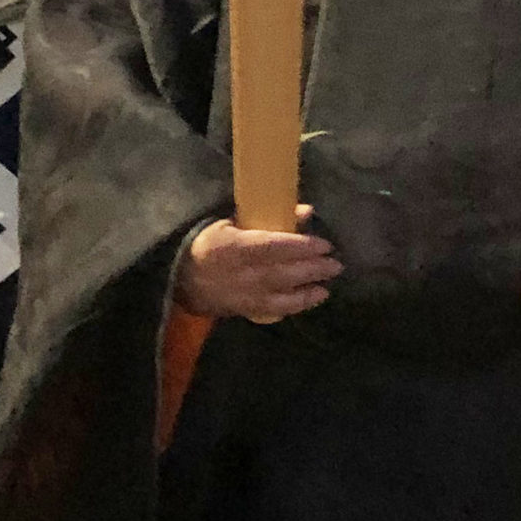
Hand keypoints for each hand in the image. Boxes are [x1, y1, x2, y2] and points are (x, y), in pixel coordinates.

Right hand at [178, 207, 341, 322]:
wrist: (184, 278)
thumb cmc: (211, 243)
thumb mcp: (232, 222)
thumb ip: (268, 217)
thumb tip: (306, 210)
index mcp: (237, 247)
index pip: (275, 247)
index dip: (302, 246)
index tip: (324, 244)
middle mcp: (243, 273)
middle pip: (284, 271)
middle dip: (313, 267)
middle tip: (336, 263)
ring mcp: (246, 294)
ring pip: (283, 292)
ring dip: (310, 287)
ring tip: (330, 279)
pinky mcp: (248, 309)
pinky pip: (277, 310)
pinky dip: (299, 304)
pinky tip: (317, 296)